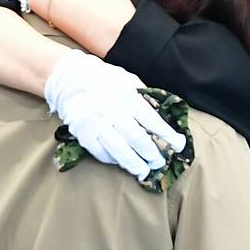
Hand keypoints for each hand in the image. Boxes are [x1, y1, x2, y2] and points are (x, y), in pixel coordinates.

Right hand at [45, 49, 186, 179]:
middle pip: (138, 139)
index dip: (168, 136)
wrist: (69, 77)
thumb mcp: (128, 80)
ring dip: (134, 164)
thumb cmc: (104, 79)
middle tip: (160, 162)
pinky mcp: (84, 134)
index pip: (153, 121)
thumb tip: (162, 115)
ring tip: (144, 171)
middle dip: (153, 154)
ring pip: (120, 150)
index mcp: (128, 96)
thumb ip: (144, 97)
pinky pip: (101, 152)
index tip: (179, 145)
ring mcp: (97, 124)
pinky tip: (121, 162)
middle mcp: (113, 111)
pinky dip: (113, 160)